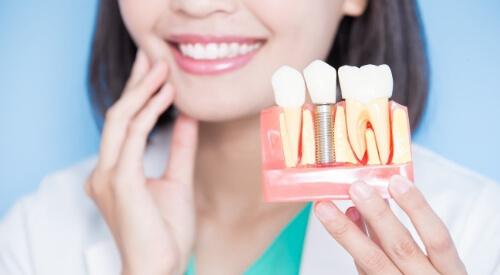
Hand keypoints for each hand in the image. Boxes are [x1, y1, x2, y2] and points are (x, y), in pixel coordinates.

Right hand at [85, 50, 197, 274]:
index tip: (155, 71)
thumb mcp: (177, 181)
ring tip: (163, 68)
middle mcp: (104, 170)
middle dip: (136, 83)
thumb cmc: (166, 233)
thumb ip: (179, 148)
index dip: (137, 94)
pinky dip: (149, 112)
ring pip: (121, 119)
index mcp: (114, 172)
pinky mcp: (120, 181)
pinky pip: (133, 136)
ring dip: (143, 90)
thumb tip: (187, 118)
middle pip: (117, 114)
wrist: (160, 269)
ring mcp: (108, 175)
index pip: (123, 123)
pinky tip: (167, 96)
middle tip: (153, 56)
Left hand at [314, 175, 466, 274]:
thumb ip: (404, 231)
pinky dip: (352, 247)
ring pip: (373, 260)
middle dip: (377, 214)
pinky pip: (363, 271)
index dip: (417, 208)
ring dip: (347, 231)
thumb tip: (377, 198)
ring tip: (328, 208)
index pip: (436, 237)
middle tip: (356, 188)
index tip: (396, 181)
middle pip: (400, 246)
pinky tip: (341, 226)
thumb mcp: (434, 261)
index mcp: (449, 271)